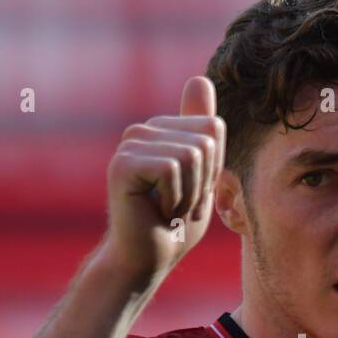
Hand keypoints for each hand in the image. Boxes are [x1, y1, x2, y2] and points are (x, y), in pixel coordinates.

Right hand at [99, 75, 226, 282]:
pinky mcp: (123, 163)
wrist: (148, 259)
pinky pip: (173, 169)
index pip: (214, 127)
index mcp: (163, 130)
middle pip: (206, 139)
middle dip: (204, 182)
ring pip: (192, 154)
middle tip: (180, 206)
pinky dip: (175, 199)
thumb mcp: (202, 176)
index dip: (215, 168)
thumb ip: (203, 132)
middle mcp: (143, 130)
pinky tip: (157, 212)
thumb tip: (199, 77)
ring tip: (169, 210)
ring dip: (190, 195)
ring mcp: (130, 144)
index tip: (194, 193)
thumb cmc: (176, 226)